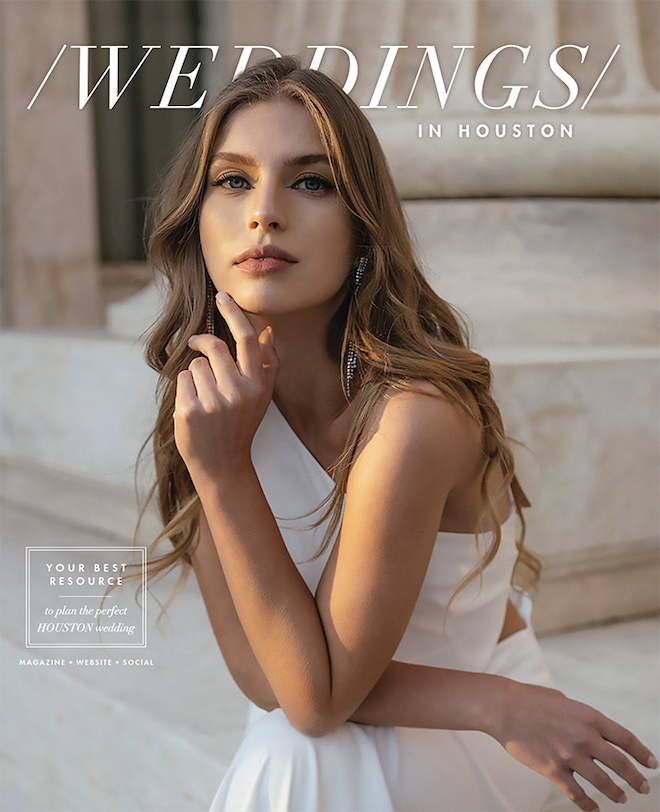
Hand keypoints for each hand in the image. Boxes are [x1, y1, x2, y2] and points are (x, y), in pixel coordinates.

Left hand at [174, 291, 278, 481]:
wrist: (223, 464)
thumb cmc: (241, 425)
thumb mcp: (261, 397)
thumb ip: (267, 364)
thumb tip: (267, 331)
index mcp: (257, 386)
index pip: (247, 340)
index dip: (234, 314)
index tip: (223, 296)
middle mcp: (238, 392)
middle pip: (216, 347)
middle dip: (202, 341)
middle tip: (195, 342)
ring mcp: (213, 402)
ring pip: (196, 364)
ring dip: (195, 373)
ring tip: (204, 395)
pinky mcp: (190, 411)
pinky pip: (183, 379)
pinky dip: (185, 388)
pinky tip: (194, 406)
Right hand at [493, 679, 656, 810]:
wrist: (502, 707)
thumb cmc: (529, 699)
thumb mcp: (562, 700)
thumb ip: (579, 716)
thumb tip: (587, 728)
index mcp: (589, 716)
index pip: (625, 738)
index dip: (642, 753)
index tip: (652, 764)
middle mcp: (584, 737)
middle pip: (620, 763)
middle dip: (635, 778)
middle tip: (643, 787)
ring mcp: (569, 755)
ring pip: (603, 783)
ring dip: (616, 793)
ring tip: (621, 798)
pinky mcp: (553, 770)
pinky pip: (577, 794)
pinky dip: (589, 805)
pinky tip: (594, 810)